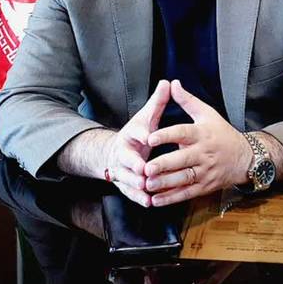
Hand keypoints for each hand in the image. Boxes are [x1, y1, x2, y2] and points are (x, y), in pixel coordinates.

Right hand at [107, 80, 170, 206]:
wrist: (116, 152)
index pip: (134, 132)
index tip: (148, 137)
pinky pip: (130, 192)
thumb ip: (158, 103)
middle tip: (144, 168)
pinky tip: (149, 202)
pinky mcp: (124, 184)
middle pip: (126, 158)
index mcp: (129, 134)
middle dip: (134, 164)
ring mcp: (121, 169)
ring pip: (126, 177)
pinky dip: (138, 197)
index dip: (141, 135)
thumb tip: (166, 81)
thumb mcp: (146, 117)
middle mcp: (122, 152)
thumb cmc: (138, 134)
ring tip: (146, 188)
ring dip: (135, 183)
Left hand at [143, 79, 251, 205]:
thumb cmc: (222, 134)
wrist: (245, 158)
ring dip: (165, 183)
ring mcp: (204, 172)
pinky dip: (171, 198)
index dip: (167, 135)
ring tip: (147, 184)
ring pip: (183, 179)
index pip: (183, 133)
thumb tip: (172, 83)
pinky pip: (186, 193)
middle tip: (145, 168)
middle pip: (182, 160)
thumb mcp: (208, 113)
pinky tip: (156, 200)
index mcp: (202, 134)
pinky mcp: (204, 186)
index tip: (151, 137)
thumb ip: (188, 100)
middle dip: (164, 165)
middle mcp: (203, 154)